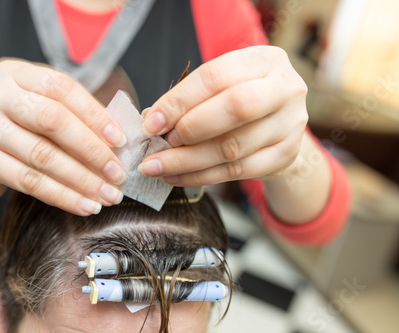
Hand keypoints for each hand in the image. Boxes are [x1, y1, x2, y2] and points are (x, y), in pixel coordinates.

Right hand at [0, 58, 126, 215]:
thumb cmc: (19, 128)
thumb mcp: (40, 108)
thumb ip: (74, 114)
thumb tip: (120, 139)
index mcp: (15, 72)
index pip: (63, 88)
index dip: (95, 115)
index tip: (121, 140)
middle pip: (53, 120)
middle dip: (92, 150)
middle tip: (118, 173)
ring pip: (43, 156)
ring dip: (82, 180)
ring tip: (107, 195)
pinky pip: (29, 181)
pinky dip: (62, 196)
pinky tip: (84, 205)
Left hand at [138, 46, 308, 185]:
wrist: (280, 125)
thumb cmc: (241, 98)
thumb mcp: (221, 86)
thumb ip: (190, 99)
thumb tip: (153, 120)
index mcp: (264, 60)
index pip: (216, 76)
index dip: (179, 101)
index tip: (151, 123)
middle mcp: (285, 89)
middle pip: (236, 108)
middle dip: (190, 128)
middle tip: (160, 143)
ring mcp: (290, 124)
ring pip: (233, 147)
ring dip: (187, 160)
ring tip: (157, 165)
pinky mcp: (285, 155)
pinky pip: (237, 172)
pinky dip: (200, 176)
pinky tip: (176, 176)